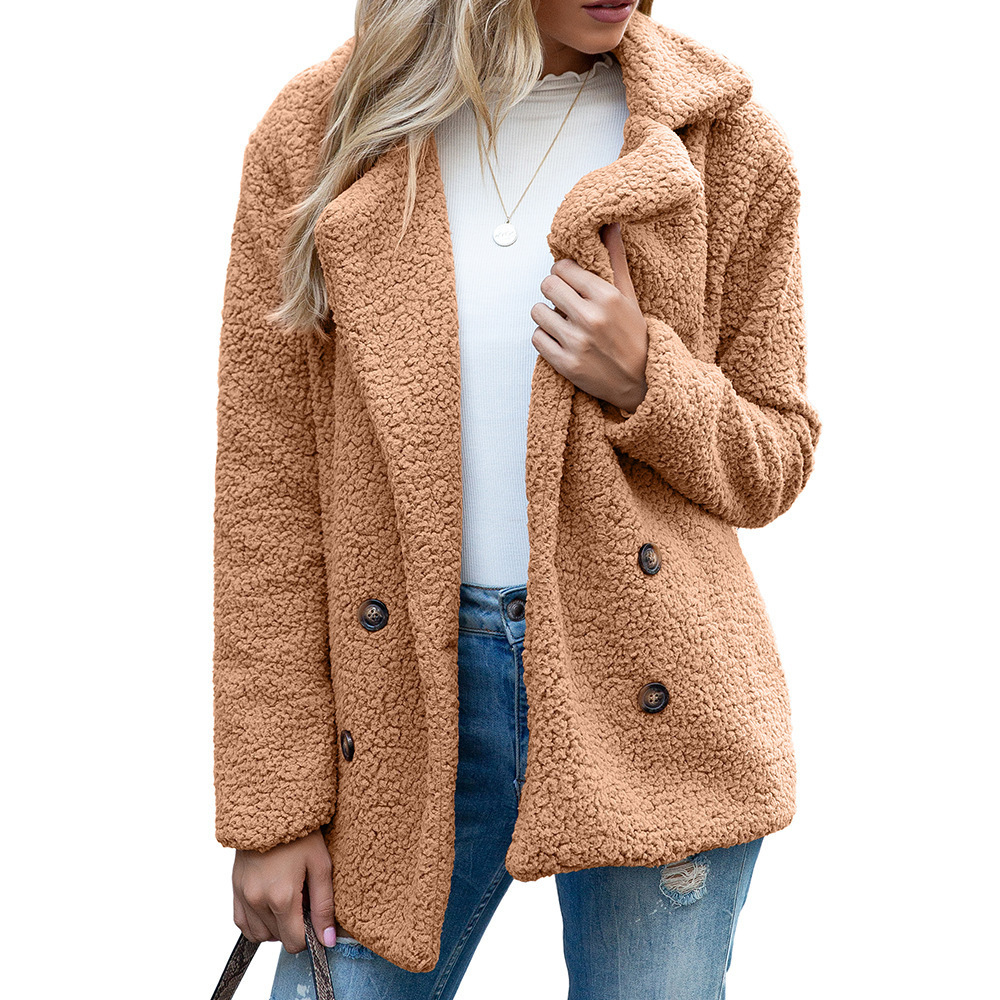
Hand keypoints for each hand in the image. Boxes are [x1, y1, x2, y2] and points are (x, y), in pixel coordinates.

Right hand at [232, 828, 338, 953]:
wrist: (271, 808)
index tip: (315, 915)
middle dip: (294, 926)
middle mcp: (257, 900)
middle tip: (304, 898)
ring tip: (288, 899)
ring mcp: (243, 896)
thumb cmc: (301, 834)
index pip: (295, 942)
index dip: (310, 934)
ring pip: (260, 935)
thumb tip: (327, 940)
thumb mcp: (320, 866)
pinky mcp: (234, 889)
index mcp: (281, 897)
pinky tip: (270, 904)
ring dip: (276, 926)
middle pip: (279, 938)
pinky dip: (257, 922)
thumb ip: (324, 906)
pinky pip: (242, 923)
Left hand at [530, 222, 648, 412]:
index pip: (563, 268)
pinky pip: (537, 338)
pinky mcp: (566, 364)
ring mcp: (577, 343)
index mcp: (607, 297)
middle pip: (547, 285)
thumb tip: (610, 224)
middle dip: (553, 290)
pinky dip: (545, 337)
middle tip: (564, 300)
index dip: (563, 272)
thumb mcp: (628, 295)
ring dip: (546, 315)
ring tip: (562, 321)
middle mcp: (590, 318)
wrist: (641, 381)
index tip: (570, 280)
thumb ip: (615, 259)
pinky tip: (560, 338)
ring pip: (537, 312)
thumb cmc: (635, 336)